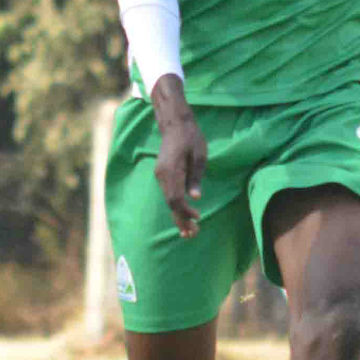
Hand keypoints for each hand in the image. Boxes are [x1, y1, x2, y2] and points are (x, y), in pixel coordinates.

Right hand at [149, 75, 205, 237]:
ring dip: (178, 215)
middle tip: (192, 235)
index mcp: (172, 171)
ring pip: (168, 200)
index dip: (186, 212)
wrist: (174, 124)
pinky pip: (168, 194)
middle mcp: (163, 175)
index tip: (198, 218)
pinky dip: (175, 206)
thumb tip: (195, 197)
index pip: (176, 198)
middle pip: (170, 203)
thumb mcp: (199, 155)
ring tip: (188, 230)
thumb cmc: (191, 137)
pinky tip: (183, 214)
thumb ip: (196, 177)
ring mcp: (160, 175)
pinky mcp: (162, 174)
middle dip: (181, 220)